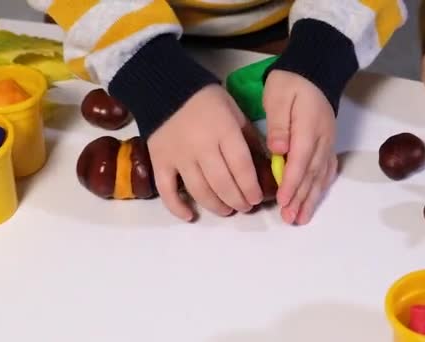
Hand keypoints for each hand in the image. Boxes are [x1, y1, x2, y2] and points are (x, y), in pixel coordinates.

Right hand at [147, 84, 263, 220]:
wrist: (167, 89)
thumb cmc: (208, 101)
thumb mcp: (236, 113)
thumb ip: (250, 140)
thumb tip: (265, 170)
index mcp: (224, 131)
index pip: (241, 167)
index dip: (251, 188)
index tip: (257, 198)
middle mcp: (201, 146)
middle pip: (222, 184)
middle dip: (238, 200)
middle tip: (246, 206)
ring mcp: (178, 156)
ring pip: (199, 191)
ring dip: (216, 206)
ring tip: (227, 209)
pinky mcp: (159, 161)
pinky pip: (167, 191)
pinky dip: (177, 207)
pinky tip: (190, 216)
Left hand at [263, 70, 337, 224]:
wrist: (313, 71)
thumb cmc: (290, 84)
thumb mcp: (279, 96)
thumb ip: (279, 123)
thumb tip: (278, 149)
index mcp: (309, 127)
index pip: (301, 160)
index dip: (292, 182)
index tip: (282, 200)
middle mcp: (322, 139)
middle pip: (312, 173)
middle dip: (301, 198)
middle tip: (289, 218)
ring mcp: (327, 142)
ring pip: (320, 175)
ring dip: (311, 198)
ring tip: (300, 218)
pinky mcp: (327, 144)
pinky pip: (327, 170)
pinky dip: (320, 187)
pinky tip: (314, 200)